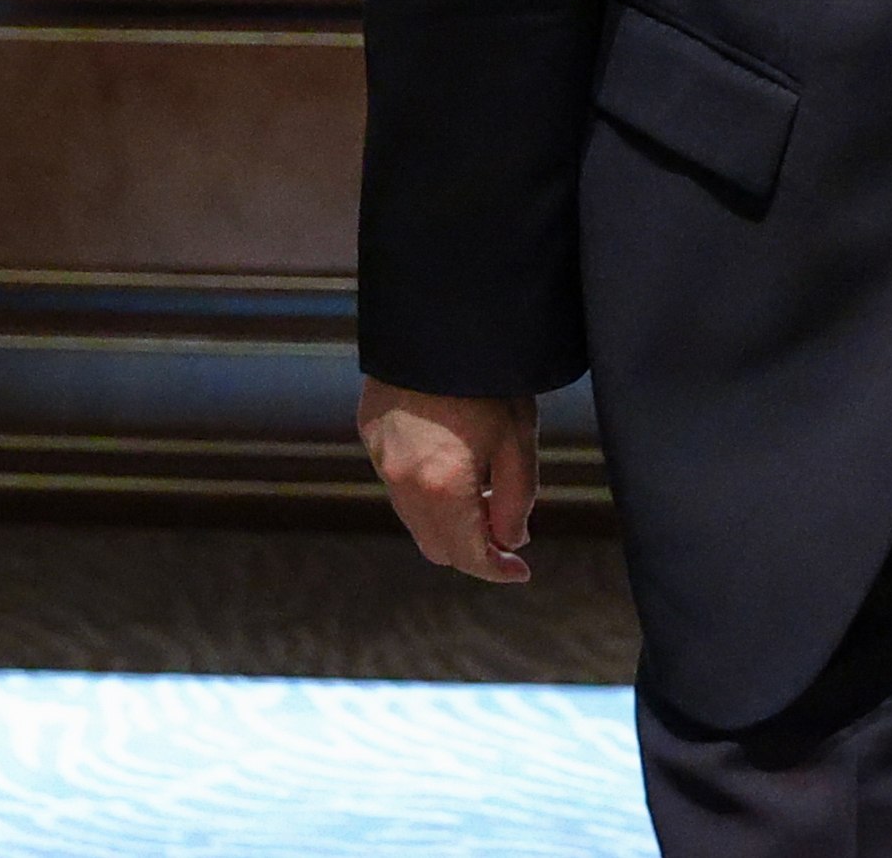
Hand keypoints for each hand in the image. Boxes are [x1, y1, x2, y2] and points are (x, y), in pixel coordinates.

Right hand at [358, 379, 538, 581]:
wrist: (438, 319)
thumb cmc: (489, 375)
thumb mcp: (518, 437)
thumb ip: (517, 497)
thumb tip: (511, 541)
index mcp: (443, 486)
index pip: (468, 554)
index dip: (497, 570)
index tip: (521, 571)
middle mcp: (402, 481)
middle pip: (436, 546)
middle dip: (473, 549)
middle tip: (506, 533)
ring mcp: (379, 457)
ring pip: (414, 517)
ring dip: (449, 520)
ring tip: (485, 492)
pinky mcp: (370, 433)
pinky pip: (398, 482)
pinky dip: (426, 491)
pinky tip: (454, 463)